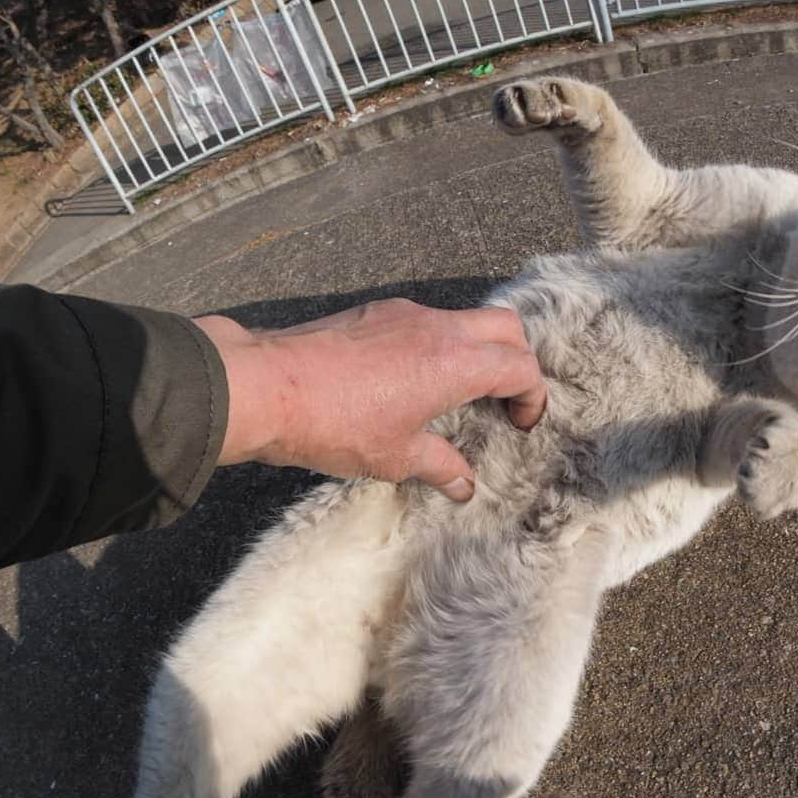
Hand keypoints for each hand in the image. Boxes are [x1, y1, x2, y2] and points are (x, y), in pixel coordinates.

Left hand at [194, 299, 546, 501]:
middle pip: (506, 327)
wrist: (265, 386)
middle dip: (518, 360)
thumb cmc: (333, 424)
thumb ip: (440, 466)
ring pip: (464, 319)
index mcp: (454, 363)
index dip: (532, 396)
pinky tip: (413, 378)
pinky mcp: (375, 312)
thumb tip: (464, 485)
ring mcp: (404, 313)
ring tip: (459, 391)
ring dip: (477, 349)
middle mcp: (437, 328)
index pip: (520, 366)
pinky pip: (426, 320)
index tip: (520, 424)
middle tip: (504, 399)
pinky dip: (439, 344)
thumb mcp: (393, 457)